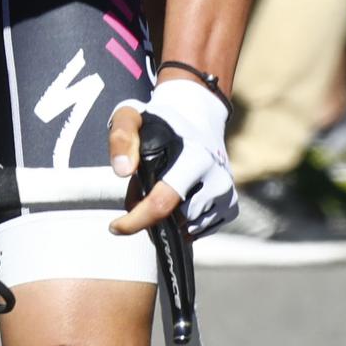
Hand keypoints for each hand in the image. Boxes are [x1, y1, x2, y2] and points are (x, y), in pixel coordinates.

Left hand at [107, 77, 234, 237]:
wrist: (198, 116)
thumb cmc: (160, 120)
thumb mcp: (131, 119)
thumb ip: (122, 139)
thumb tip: (123, 171)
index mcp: (194, 158)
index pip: (162, 203)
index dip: (136, 221)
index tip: (115, 227)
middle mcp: (216, 178)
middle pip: (174, 219)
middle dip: (150, 213)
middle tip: (143, 187)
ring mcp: (226, 193)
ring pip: (188, 228)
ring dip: (169, 219)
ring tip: (162, 188)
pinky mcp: (230, 204)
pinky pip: (202, 229)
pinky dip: (185, 223)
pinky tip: (178, 202)